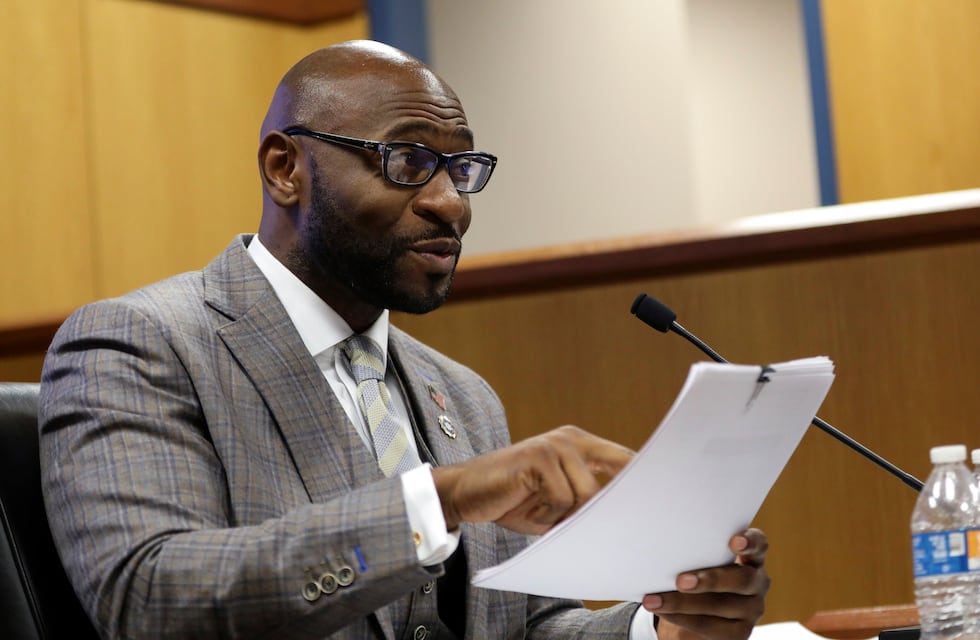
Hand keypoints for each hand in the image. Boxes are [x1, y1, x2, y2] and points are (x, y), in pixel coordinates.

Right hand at [431, 425, 632, 533]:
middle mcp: (571, 438)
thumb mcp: (557, 503)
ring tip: (541, 514)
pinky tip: (527, 508)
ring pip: (587, 495)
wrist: (466, 494)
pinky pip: (562, 498)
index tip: (663, 504)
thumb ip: (586, 502)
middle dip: (608, 509)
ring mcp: (554, 445)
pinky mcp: (538, 457)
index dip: (644, 480)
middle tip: (600, 529)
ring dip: (566, 516)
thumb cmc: (513, 502)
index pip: (625, 460)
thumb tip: (624, 520)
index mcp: (580, 444)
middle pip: (612, 481)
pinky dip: (547, 514)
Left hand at [642, 529, 769, 639]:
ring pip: (720, 606)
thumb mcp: (699, 558)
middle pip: (742, 580)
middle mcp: (757, 583)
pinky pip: (710, 627)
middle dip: (710, 580)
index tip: (734, 541)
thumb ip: (694, 551)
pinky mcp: (740, 632)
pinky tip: (663, 611)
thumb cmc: (697, 571)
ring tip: (654, 600)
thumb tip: (663, 550)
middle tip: (680, 581)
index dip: (750, 542)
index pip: (759, 545)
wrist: (696, 610)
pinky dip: (682, 618)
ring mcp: (751, 609)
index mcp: (751, 557)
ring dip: (682, 603)